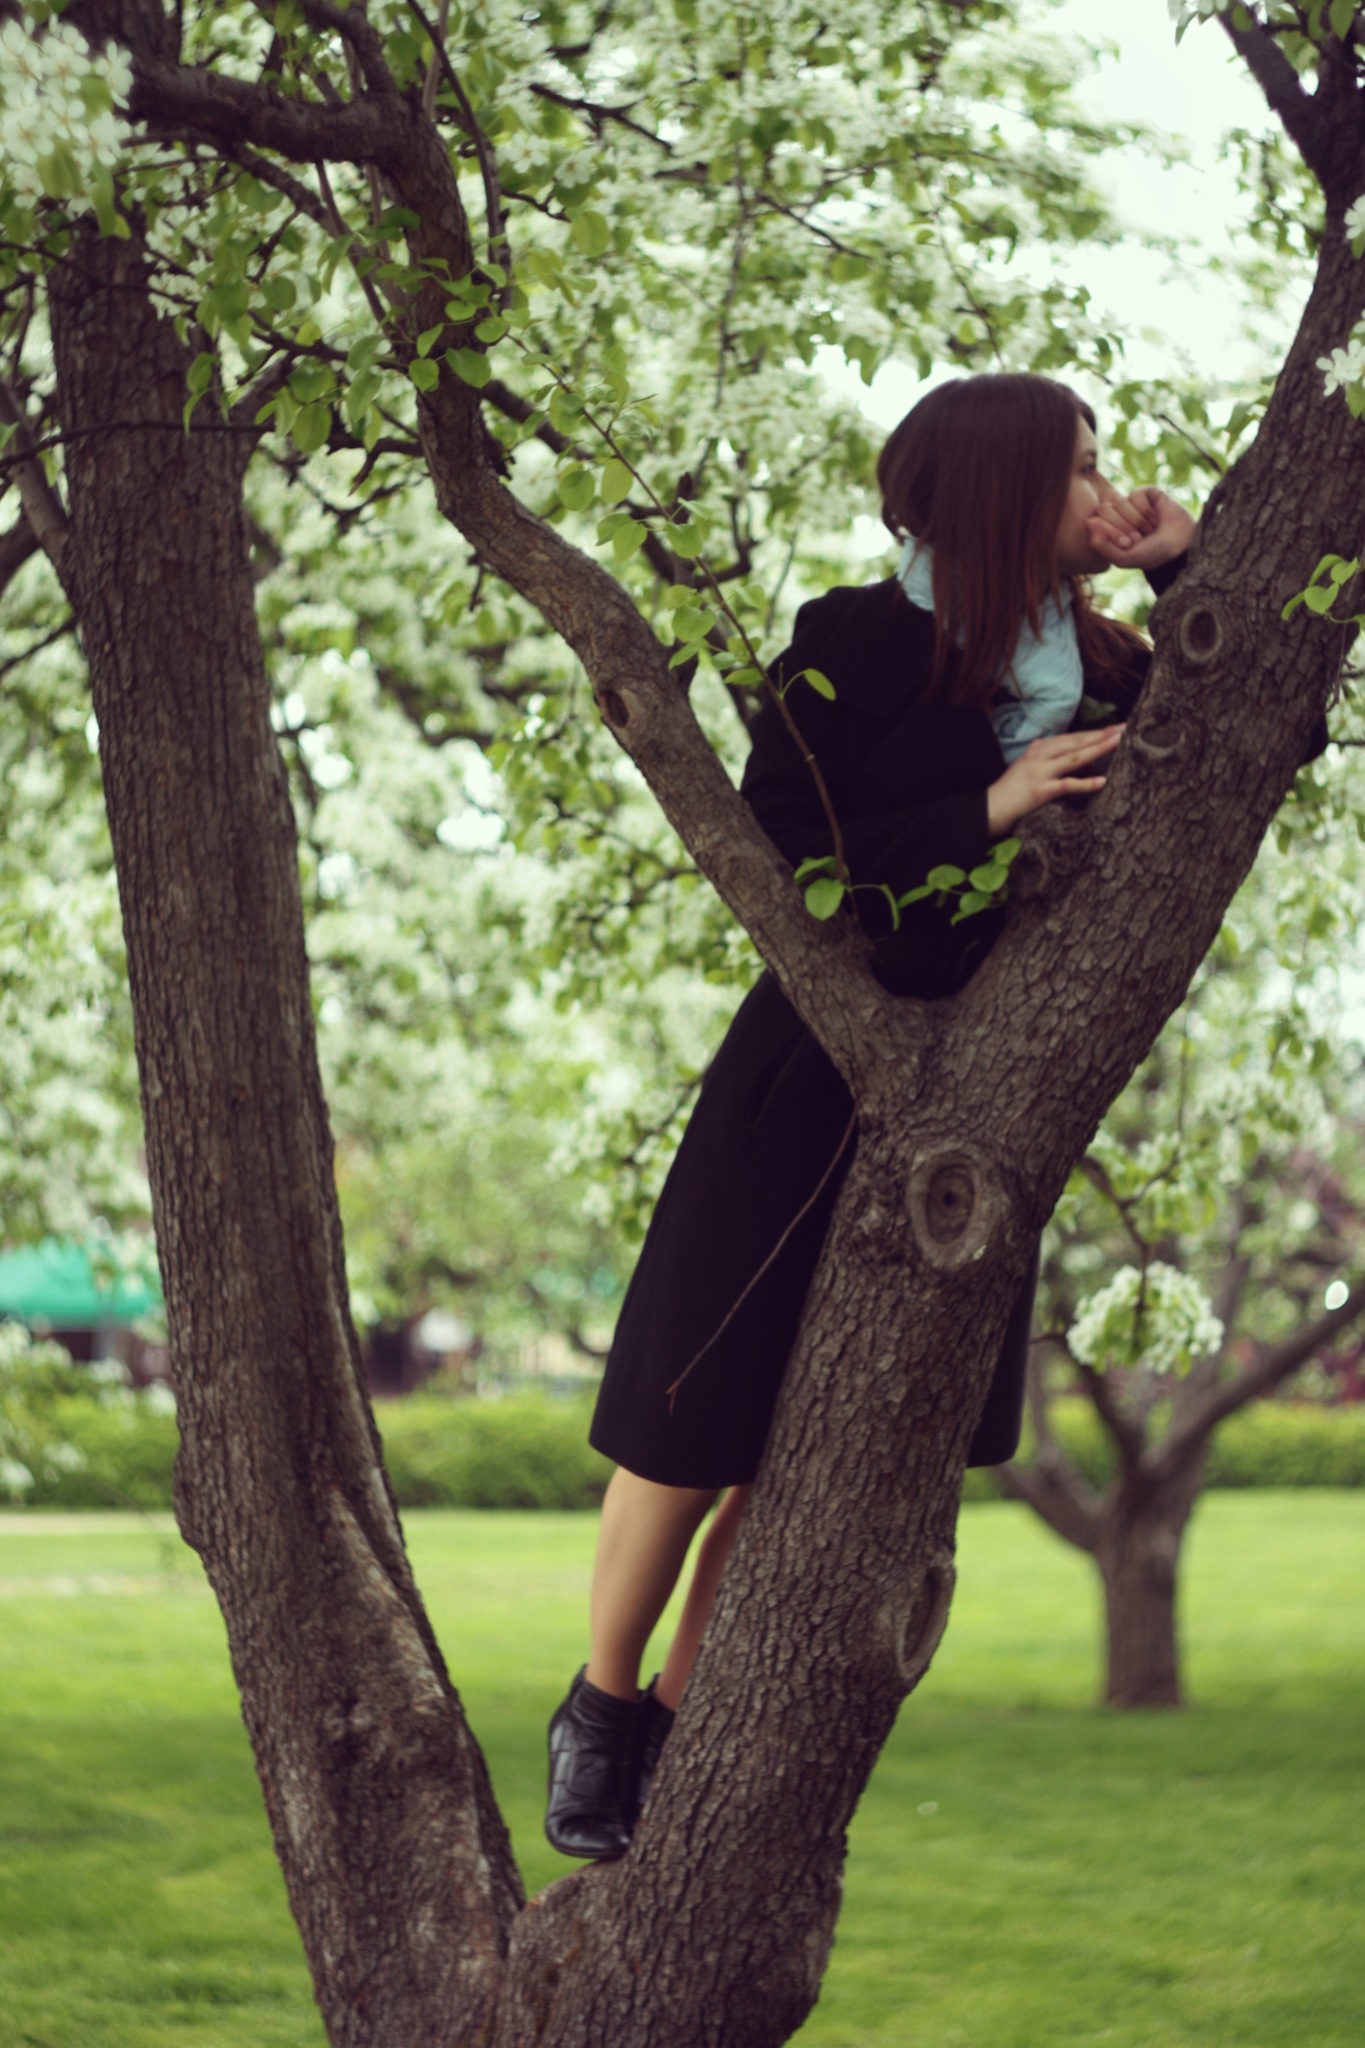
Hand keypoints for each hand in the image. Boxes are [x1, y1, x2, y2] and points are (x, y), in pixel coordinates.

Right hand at [986, 726, 1124, 836]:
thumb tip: (1071, 754)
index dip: (1093, 732)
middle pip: (1076, 742)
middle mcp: (1039, 755)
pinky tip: (1102, 781)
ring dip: (1097, 749)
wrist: (991, 807)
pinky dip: (1086, 783)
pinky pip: (1067, 785)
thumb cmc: (1011, 790)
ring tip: (1117, 742)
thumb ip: (1047, 758)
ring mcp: (1040, 772)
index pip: (1071, 737)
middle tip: (1123, 728)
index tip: (1113, 728)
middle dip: (1101, 735)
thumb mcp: (1029, 766)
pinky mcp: (1040, 791)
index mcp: (1038, 748)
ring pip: (1074, 757)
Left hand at [1087, 486, 1195, 572]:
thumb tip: (1089, 521)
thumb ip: (1101, 546)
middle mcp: (1116, 515)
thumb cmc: (1151, 554)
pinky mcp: (1145, 492)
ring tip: (1149, 529)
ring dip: (1137, 520)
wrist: (1181, 545)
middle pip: (1104, 509)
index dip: (1112, 534)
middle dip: (1123, 526)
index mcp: (1106, 530)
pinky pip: (1135, 494)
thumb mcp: (1123, 558)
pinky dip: (1145, 510)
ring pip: (1120, 501)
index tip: (1128, 544)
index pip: (1094, 522)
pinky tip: (1155, 518)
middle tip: (1138, 537)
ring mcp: (1130, 503)